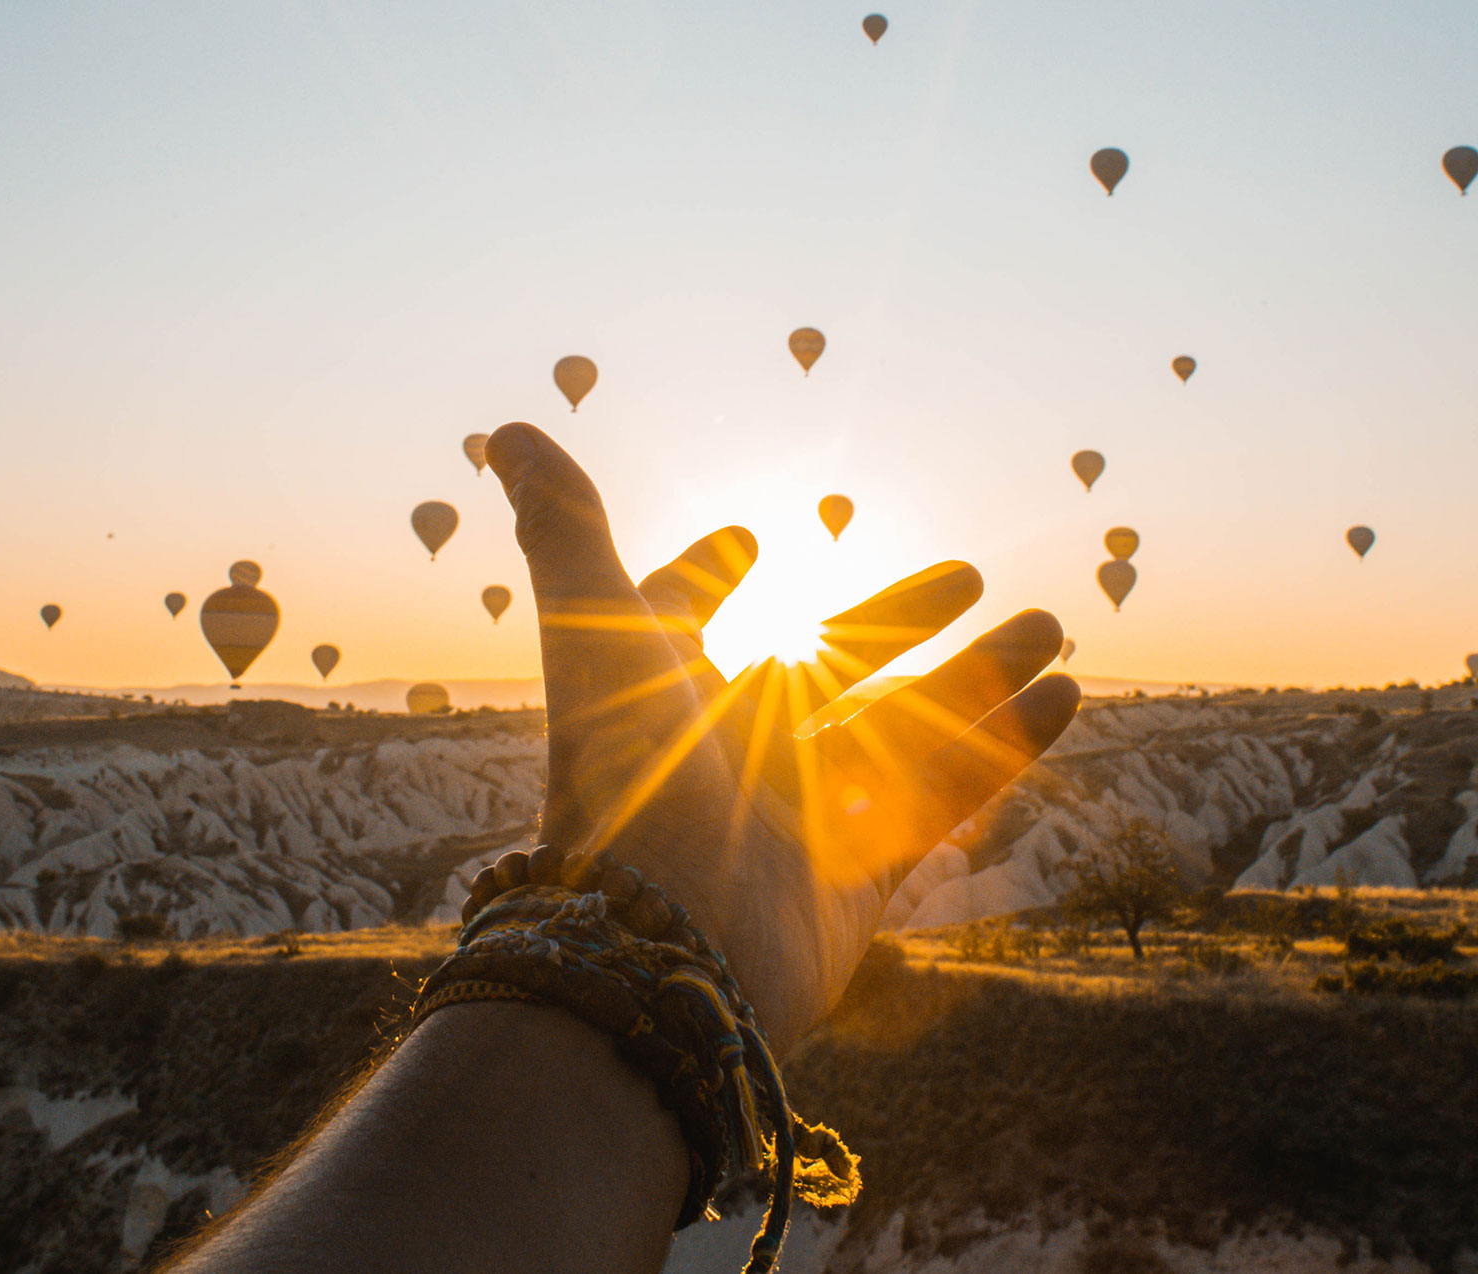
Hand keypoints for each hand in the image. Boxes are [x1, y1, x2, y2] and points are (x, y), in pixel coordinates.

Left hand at [487, 423, 1079, 1048]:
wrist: (664, 953)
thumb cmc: (625, 778)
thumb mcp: (598, 633)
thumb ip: (566, 531)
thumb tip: (507, 427)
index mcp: (664, 698)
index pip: (680, 623)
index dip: (702, 580)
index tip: (743, 540)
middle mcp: (729, 757)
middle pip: (825, 672)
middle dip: (897, 622)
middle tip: (967, 574)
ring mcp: (798, 820)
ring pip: (901, 732)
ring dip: (976, 679)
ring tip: (1048, 625)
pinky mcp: (858, 880)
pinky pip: (940, 801)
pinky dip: (1002, 749)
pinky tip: (1063, 695)